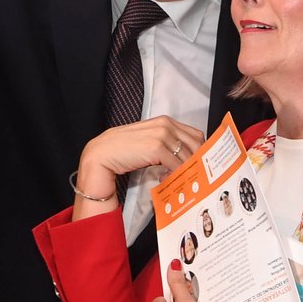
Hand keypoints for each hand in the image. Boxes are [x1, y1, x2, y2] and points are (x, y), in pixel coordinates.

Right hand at [72, 117, 203, 217]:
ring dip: (186, 171)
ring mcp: (161, 135)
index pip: (195, 135)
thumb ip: (166, 144)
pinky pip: (175, 164)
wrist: (102, 154)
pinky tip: (166, 179)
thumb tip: (184, 159)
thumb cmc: (124, 149)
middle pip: (196, 144)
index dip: (200, 151)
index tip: (200, 165)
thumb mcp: (149, 140)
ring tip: (178, 180)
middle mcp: (166, 124)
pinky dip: (175, 175)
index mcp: (165, 121)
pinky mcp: (155, 148)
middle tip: (194, 176)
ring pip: (187, 156)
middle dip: (198, 162)